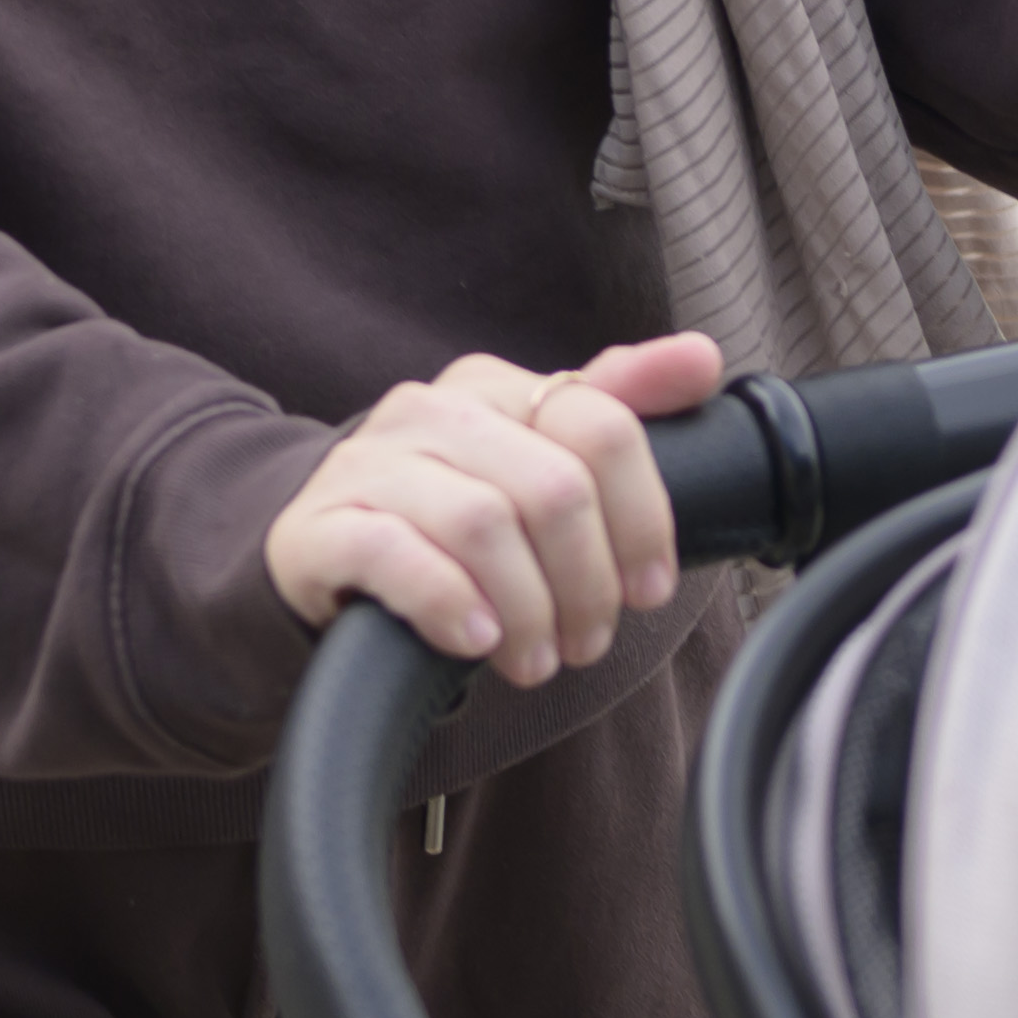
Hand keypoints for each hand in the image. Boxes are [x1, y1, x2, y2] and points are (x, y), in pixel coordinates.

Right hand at [264, 333, 724, 679]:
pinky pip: (396, 557)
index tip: (649, 588)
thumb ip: (613, 407)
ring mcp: (367, 467)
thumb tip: (702, 358)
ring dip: (528, 609)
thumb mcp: (528, 459)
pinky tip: (475, 641)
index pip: (601, 424)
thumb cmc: (441, 516)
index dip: (644, 518)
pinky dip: (450, 604)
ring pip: (483, 523)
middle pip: (553, 486)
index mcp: (492, 388)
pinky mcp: (317, 529)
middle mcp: (428, 412)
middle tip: (589, 641)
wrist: (315, 554)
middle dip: (588, 581)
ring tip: (536, 660)